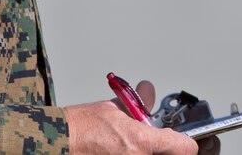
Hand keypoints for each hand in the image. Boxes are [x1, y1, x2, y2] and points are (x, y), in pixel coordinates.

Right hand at [64, 79, 218, 154]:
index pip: (186, 148)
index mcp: (141, 142)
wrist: (55, 144)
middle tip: (158, 142)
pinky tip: (121, 150)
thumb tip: (148, 92)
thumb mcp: (112, 108)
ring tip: (131, 145)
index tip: (183, 140)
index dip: (186, 142)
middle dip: (166, 150)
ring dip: (148, 153)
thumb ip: (136, 104)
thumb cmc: (79, 128)